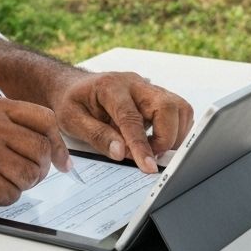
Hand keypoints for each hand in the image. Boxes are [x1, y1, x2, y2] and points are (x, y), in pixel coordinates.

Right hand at [0, 97, 71, 209]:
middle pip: (41, 150)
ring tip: (0, 180)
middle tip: (27, 175)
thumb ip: (9, 124)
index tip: (61, 160)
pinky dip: (4, 198)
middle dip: (40, 168)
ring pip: (30, 175)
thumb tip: (50, 146)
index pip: (44, 119)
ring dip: (21, 184)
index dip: (57, 142)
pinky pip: (12, 195)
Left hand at [50, 71, 193, 173]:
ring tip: (153, 149)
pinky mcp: (155, 95)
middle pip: (166, 106)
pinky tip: (156, 141)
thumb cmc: (71, 102)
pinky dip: (175, 130)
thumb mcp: (72, 120)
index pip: (132, 118)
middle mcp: (134, 83)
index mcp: (110, 87)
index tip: (148, 167)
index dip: (142, 145)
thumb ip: (97, 136)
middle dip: (165, 138)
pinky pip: (178, 111)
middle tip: (150, 157)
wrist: (72, 85)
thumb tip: (121, 153)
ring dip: (174, 134)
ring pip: (178, 108)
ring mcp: (147, 87)